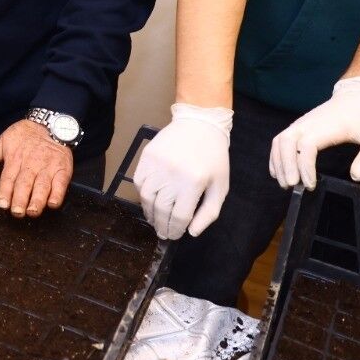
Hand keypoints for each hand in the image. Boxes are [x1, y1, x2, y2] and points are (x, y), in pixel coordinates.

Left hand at [0, 119, 73, 216]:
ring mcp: (48, 167)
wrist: (51, 123)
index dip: (5, 192)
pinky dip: (57, 194)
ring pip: (42, 185)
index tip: (2, 204)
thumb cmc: (25, 134)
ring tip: (32, 212)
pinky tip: (52, 204)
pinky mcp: (62, 169)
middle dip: (20, 199)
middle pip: (24, 184)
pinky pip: (60, 183)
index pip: (8, 178)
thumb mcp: (5, 140)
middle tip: (17, 212)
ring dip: (37, 200)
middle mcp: (31, 164)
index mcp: (15, 159)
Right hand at [134, 103, 232, 239]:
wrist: (199, 124)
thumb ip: (209, 212)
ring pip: (147, 198)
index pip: (180, 216)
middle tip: (163, 233)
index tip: (174, 236)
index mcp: (194, 183)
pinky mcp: (147, 156)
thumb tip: (191, 232)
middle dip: (162, 226)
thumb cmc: (213, 157)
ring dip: (149, 213)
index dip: (176, 230)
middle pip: (161, 210)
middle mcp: (172, 175)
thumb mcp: (220, 186)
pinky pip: (139, 182)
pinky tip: (149, 202)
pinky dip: (142, 195)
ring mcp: (157, 165)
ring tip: (154, 220)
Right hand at [269, 76, 359, 189]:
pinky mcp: (299, 126)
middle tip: (292, 186)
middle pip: (285, 143)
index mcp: (324, 127)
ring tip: (285, 183)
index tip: (311, 185)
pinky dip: (277, 156)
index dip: (305, 167)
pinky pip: (280, 140)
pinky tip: (279, 171)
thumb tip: (356, 176)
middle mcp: (307, 124)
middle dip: (285, 166)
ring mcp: (301, 124)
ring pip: (279, 141)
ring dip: (278, 162)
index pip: (306, 147)